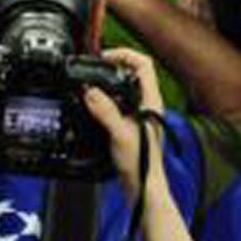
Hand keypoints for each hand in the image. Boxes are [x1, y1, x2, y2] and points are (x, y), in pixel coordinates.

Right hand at [84, 46, 166, 204]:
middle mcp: (148, 105)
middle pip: (132, 71)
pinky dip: (104, 96)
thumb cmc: (139, 164)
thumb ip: (104, 110)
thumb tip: (90, 90)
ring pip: (124, 85)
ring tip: (90, 83)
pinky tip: (93, 104)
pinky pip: (118, 99)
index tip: (104, 58)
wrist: (142, 186)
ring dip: (107, 81)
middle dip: (111, 65)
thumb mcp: (119, 134)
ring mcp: (140, 113)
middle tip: (93, 67)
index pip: (143, 64)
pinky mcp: (131, 122)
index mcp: (150, 102)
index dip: (123, 55)